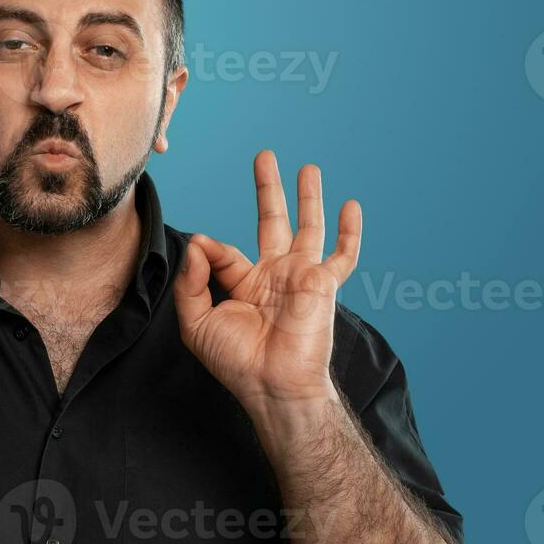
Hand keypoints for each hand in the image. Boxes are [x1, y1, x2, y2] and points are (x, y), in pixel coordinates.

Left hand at [174, 150, 361, 407]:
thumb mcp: (197, 322)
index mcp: (245, 284)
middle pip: (272, 222)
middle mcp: (275, 276)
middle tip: (265, 157)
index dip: (211, 249)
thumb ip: (192, 281)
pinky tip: (351, 206)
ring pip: (308, 228)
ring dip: (308, 198)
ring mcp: (301, 278)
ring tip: (309, 168)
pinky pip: (343, 256)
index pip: (226, 253)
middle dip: (269, 190)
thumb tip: (198, 242)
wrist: (272, 386)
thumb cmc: (236, 363)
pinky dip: (350, 232)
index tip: (202, 248)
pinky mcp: (323, 285)